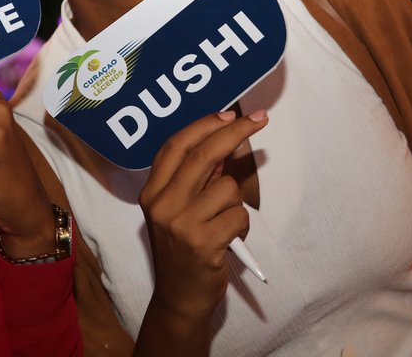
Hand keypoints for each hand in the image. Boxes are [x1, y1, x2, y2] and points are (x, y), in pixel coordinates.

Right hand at [139, 108, 268, 320]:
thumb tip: (223, 139)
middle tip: (259, 119)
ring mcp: (181, 223)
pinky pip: (238, 215)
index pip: (177, 145)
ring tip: (224, 222)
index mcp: (152, 191)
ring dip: (235, 202)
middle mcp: (162, 203)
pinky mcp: (203, 242)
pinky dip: (241, 225)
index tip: (230, 113)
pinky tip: (229, 239)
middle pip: (204, 155)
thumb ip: (195, 178)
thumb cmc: (183, 249)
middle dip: (235, 131)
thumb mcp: (177, 210)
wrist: (179, 298)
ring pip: (228, 187)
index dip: (205, 125)